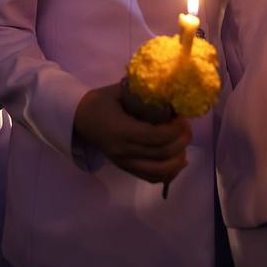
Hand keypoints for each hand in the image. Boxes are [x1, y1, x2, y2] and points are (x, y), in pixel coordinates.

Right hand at [72, 83, 190, 185]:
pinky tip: (178, 160)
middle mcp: (123, 151)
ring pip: (160, 171)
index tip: (182, 117)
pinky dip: (169, 173)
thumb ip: (143, 91)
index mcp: (121, 130)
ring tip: (183, 143)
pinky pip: (152, 178)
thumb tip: (169, 89)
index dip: (175, 130)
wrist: (79, 118)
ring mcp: (124, 163)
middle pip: (162, 154)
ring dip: (178, 159)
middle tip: (187, 127)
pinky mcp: (126, 168)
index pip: (156, 137)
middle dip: (181, 141)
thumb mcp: (119, 91)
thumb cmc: (101, 102)